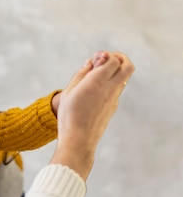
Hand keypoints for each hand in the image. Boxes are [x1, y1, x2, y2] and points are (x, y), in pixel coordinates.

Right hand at [51, 51, 134, 179]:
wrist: (78, 141)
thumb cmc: (70, 117)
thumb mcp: (69, 91)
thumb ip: (81, 73)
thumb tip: (91, 62)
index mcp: (98, 81)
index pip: (114, 60)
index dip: (106, 55)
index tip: (96, 59)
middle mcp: (110, 89)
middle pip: (127, 66)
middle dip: (120, 58)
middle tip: (107, 60)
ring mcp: (114, 99)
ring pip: (124, 78)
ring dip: (116, 71)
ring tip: (100, 75)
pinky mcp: (113, 108)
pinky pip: (117, 89)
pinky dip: (111, 83)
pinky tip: (97, 89)